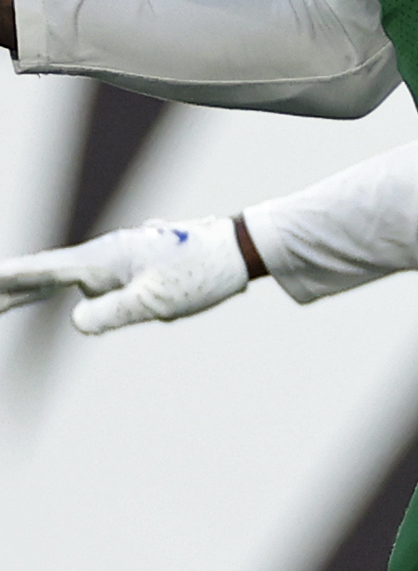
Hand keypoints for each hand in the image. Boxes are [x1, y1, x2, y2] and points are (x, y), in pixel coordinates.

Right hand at [0, 216, 252, 333]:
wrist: (241, 247)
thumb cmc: (203, 273)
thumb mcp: (159, 301)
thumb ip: (115, 312)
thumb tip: (75, 322)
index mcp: (102, 260)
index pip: (41, 271)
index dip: (8, 279)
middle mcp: (103, 255)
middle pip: (44, 274)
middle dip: (9, 288)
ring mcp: (117, 258)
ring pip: (64, 275)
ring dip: (30, 287)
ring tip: (2, 298)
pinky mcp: (132, 264)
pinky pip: (88, 278)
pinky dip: (61, 285)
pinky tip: (50, 291)